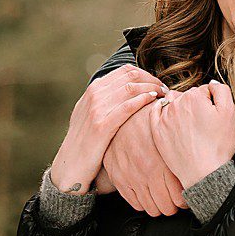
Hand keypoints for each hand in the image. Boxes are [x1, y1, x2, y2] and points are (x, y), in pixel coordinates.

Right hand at [48, 66, 165, 194]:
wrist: (70, 164)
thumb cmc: (85, 140)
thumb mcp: (90, 113)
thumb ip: (105, 99)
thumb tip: (127, 90)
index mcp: (93, 89)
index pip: (125, 71)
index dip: (146, 74)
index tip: (157, 83)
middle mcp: (94, 95)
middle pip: (130, 76)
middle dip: (152, 80)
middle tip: (164, 89)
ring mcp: (96, 109)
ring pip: (130, 88)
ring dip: (151, 88)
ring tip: (163, 95)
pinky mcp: (101, 126)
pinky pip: (126, 107)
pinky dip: (142, 100)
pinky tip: (153, 101)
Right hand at [103, 99, 187, 215]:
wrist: (121, 116)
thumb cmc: (149, 121)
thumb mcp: (172, 128)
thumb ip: (185, 147)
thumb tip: (207, 157)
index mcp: (164, 161)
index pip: (181, 197)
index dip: (187, 201)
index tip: (188, 197)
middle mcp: (148, 171)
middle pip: (167, 207)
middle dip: (174, 207)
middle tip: (177, 202)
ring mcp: (133, 176)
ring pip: (151, 209)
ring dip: (160, 207)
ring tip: (164, 201)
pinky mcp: (119, 178)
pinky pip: (135, 203)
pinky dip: (144, 204)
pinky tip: (149, 197)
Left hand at [152, 82, 234, 188]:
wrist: (204, 172)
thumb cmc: (218, 146)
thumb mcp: (229, 113)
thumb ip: (221, 90)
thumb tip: (211, 84)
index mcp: (194, 97)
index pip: (204, 90)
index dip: (212, 102)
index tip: (214, 115)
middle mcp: (176, 104)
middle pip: (188, 95)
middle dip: (196, 104)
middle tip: (204, 121)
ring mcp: (164, 118)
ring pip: (172, 102)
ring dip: (179, 106)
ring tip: (189, 121)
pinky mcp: (157, 131)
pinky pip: (155, 112)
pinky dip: (161, 110)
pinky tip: (169, 117)